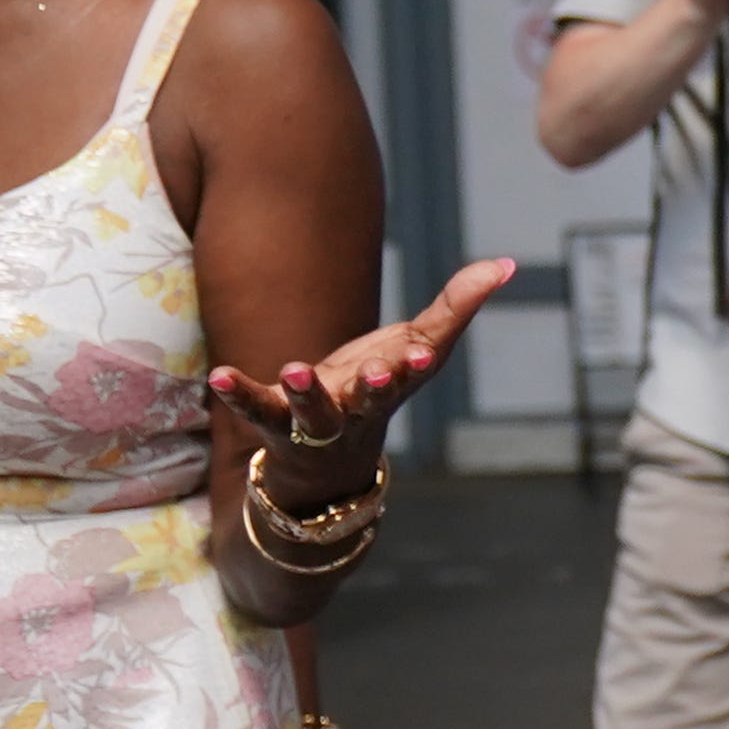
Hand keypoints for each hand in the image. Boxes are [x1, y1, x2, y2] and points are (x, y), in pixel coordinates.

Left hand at [210, 260, 518, 501]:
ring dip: (308, 396)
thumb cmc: (378, 389)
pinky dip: (239, 393)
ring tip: (298, 370)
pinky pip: (256, 410)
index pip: (413, 374)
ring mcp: (317, 423)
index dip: (416, 363)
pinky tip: (220, 376)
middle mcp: (361, 409)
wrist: (327, 464)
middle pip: (371, 403)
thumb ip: (457, 306)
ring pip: (315, 415)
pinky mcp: (275, 423)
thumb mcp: (417, 347)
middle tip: (377, 372)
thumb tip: (508, 264)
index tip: (424, 351)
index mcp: (397, 386)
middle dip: (376, 389)